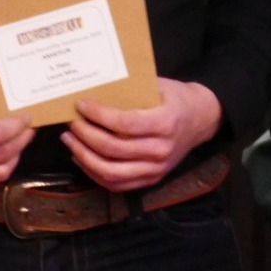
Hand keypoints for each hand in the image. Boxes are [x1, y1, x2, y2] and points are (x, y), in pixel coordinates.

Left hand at [61, 78, 221, 190]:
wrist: (200, 120)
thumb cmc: (175, 98)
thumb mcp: (159, 85)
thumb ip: (131, 89)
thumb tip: (94, 88)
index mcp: (165, 122)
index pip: (125, 123)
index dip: (99, 115)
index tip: (81, 105)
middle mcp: (161, 149)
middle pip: (114, 149)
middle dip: (85, 135)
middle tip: (71, 123)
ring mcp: (156, 169)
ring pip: (111, 172)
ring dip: (85, 157)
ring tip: (70, 141)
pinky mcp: (151, 180)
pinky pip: (117, 184)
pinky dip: (94, 173)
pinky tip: (81, 158)